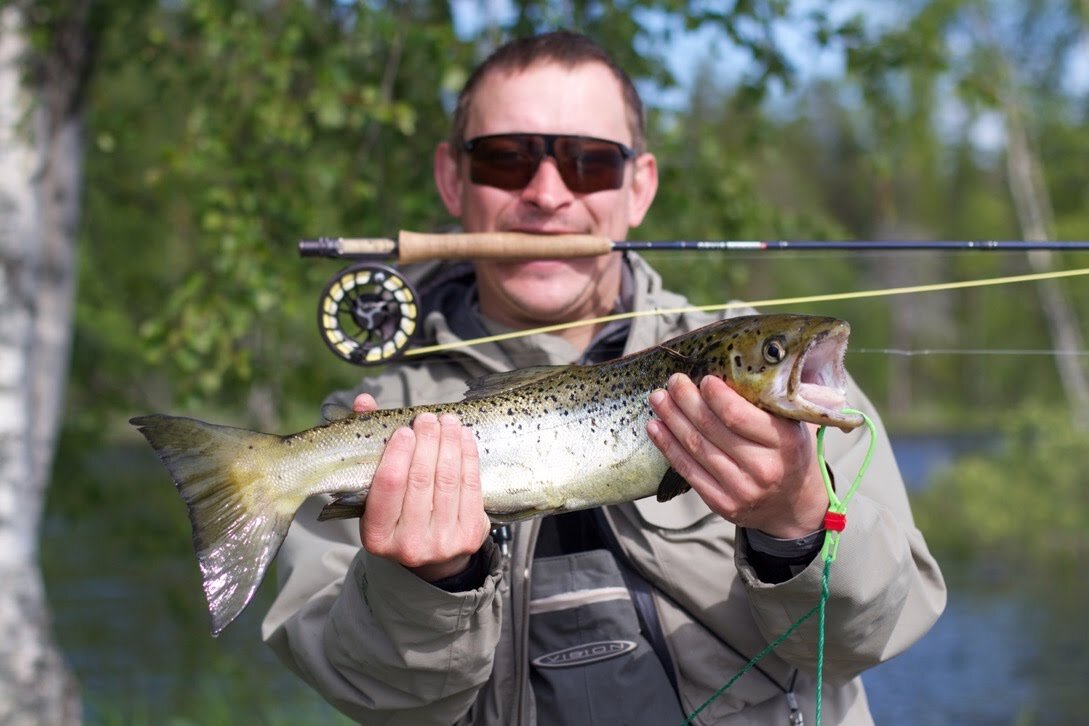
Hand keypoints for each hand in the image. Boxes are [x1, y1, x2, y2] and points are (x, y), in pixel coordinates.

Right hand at [352, 394, 491, 581]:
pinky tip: (464, 438)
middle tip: (428, 418)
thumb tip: (364, 402)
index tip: (405, 430)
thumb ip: (369, 446)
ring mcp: (442, 542)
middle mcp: (409, 544)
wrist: (432, 557)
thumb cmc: (398, 515)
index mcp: (377, 536)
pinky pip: (471, 487)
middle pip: (421, 480)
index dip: (397, 454)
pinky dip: (468, 457)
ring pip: (448, 480)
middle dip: (427, 442)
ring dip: (450, 444)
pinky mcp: (470, 536)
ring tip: (448, 421)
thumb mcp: (376, 493)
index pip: (388, 487)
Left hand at [645, 374, 827, 537]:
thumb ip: (772, 399)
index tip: (703, 379)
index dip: (714, 395)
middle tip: (673, 382)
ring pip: (695, 447)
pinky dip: (668, 446)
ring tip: (659, 399)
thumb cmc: (789, 454)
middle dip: (685, 400)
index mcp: (784, 443)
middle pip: (710, 428)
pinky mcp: (722, 503)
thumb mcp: (794, 424)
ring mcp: (742, 490)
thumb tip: (744, 362)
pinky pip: (688, 471)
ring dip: (671, 419)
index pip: (738, 415)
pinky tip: (656, 428)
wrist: (794, 504)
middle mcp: (763, 468)